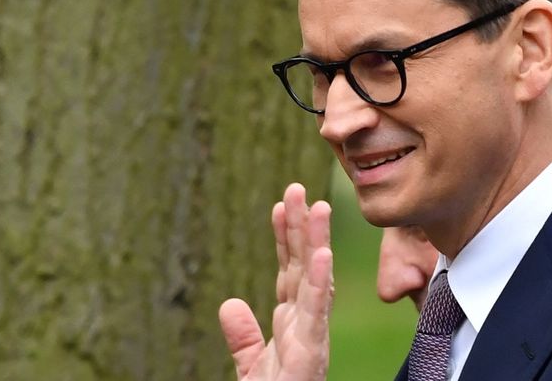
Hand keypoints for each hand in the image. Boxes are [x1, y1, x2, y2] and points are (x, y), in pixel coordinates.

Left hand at [219, 183, 333, 380]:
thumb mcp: (251, 367)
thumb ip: (242, 336)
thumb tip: (230, 304)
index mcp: (292, 325)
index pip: (289, 272)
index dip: (286, 239)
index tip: (281, 205)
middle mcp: (306, 324)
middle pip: (303, 267)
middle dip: (302, 227)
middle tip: (297, 188)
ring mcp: (312, 336)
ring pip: (315, 281)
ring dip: (316, 242)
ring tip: (317, 207)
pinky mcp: (311, 353)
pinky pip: (316, 312)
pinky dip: (319, 282)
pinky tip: (321, 255)